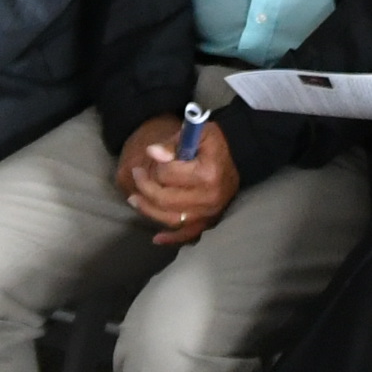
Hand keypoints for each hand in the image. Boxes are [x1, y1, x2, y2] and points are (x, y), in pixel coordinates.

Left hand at [122, 118, 238, 245]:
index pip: (168, 174)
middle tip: (136, 173)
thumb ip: (173, 143)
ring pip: (170, 219)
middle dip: (144, 186)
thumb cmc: (214, 144)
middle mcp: (210, 198)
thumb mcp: (198, 133)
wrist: (237, 159)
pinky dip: (170, 238)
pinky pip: (186, 235)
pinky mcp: (208, 222)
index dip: (156, 164)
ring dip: (148, 210)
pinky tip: (157, 239)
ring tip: (134, 199)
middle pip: (165, 199)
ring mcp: (209, 214)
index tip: (150, 155)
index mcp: (208, 173)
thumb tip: (152, 152)